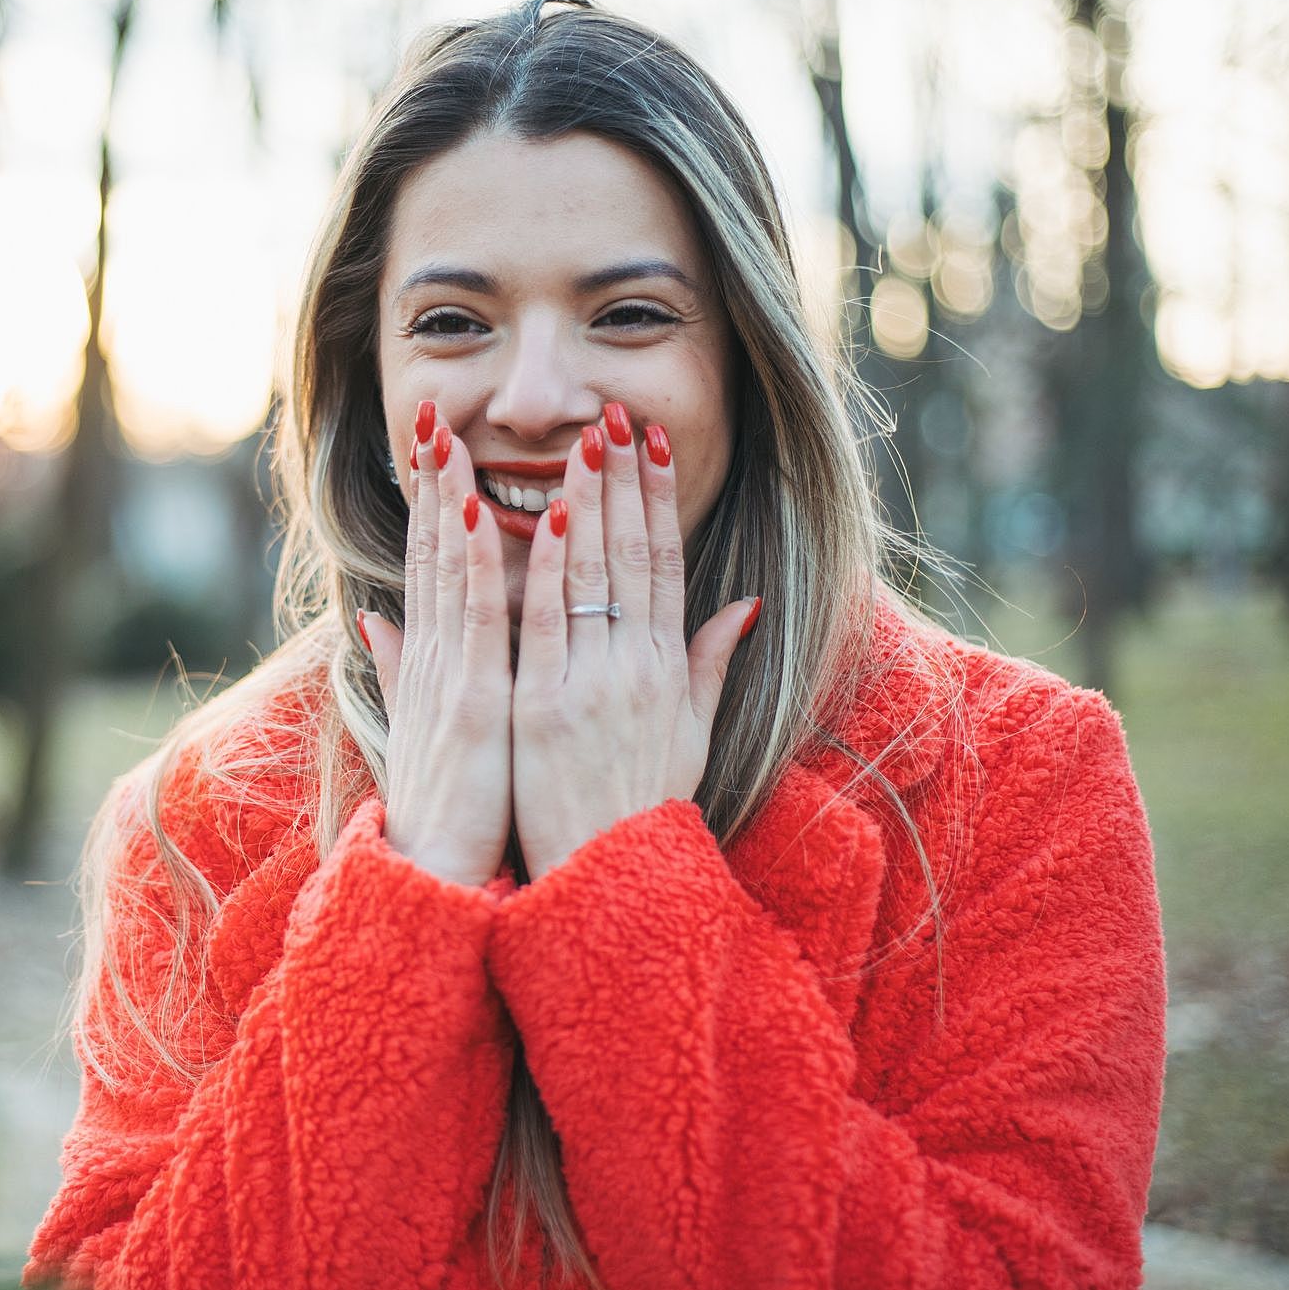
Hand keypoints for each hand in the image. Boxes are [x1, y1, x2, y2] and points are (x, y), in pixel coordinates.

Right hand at [360, 400, 513, 890]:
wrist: (437, 876)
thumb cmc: (445, 808)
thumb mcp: (418, 728)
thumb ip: (399, 669)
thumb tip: (373, 620)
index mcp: (427, 662)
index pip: (429, 566)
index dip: (429, 503)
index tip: (433, 447)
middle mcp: (430, 657)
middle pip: (431, 552)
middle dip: (431, 481)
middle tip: (432, 412)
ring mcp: (449, 675)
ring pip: (451, 569)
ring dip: (452, 498)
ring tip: (451, 435)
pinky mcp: (475, 699)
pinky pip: (480, 616)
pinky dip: (482, 561)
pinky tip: (485, 510)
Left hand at [510, 403, 758, 881]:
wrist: (610, 875)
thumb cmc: (642, 803)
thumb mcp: (691, 731)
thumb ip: (709, 662)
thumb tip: (745, 604)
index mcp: (667, 666)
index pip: (665, 562)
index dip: (657, 499)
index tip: (649, 443)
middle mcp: (636, 666)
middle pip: (632, 555)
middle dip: (623, 480)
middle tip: (615, 414)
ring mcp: (591, 683)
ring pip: (591, 575)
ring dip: (587, 502)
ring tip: (582, 441)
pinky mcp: (544, 706)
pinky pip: (545, 623)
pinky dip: (547, 569)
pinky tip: (549, 517)